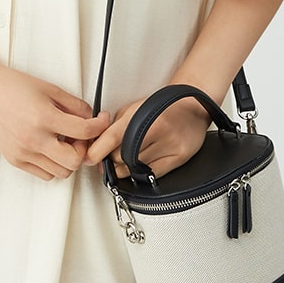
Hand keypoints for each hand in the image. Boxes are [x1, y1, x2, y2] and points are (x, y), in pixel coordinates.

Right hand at [0, 61, 109, 181]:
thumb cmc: (11, 86)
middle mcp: (33, 139)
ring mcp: (23, 153)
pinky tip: (50, 147)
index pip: (84, 131)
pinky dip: (52, 165)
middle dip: (84, 148)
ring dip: (68, 159)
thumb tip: (91, 117)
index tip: (101, 121)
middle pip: (74, 160)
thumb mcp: (49, 88)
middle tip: (81, 136)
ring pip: (60, 172)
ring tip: (63, 141)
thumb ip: (74, 105)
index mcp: (43, 118)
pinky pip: (44, 174)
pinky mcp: (15, 160)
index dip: (99, 126)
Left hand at [84, 95, 210, 179]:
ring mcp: (170, 145)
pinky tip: (143, 163)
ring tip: (130, 156)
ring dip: (126, 167)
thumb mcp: (135, 108)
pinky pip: (151, 176)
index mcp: (144, 114)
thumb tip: (96, 145)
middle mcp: (157, 129)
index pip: (114, 137)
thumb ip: (115, 125)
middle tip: (111, 155)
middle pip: (122, 157)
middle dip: (112, 159)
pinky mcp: (178, 158)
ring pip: (135, 169)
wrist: (193, 108)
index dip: (98, 151)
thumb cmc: (162, 107)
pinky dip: (142, 173)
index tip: (90, 158)